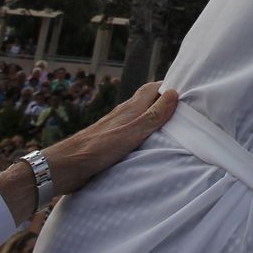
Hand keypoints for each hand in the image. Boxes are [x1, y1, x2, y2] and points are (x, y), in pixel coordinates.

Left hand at [46, 81, 178, 192]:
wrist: (66, 166)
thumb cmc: (98, 148)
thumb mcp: (132, 132)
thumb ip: (153, 115)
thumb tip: (173, 93)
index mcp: (130, 108)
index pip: (152, 88)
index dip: (168, 86)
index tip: (186, 90)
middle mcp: (122, 114)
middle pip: (146, 100)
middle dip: (162, 101)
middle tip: (182, 108)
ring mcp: (114, 127)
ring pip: (138, 115)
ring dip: (152, 117)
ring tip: (169, 126)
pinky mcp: (108, 141)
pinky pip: (130, 130)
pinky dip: (142, 131)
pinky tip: (146, 143)